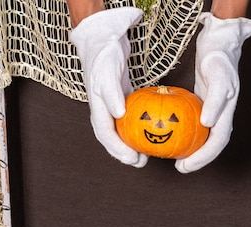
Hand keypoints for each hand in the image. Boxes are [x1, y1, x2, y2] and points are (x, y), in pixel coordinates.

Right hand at [70, 8, 147, 167]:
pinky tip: (153, 132)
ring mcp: (111, 107)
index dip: (119, 151)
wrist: (103, 40)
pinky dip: (138, 129)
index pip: (106, 135)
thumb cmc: (105, 56)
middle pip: (112, 139)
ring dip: (131, 145)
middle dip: (124, 154)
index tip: (134, 159)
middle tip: (142, 162)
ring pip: (120, 132)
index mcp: (97, 108)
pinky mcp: (121, 101)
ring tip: (146, 155)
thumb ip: (112, 94)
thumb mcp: (108, 72)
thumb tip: (119, 115)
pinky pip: (129, 120)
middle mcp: (104, 111)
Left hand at [175, 12, 250, 173]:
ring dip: (192, 150)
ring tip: (174, 157)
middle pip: (211, 145)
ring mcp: (214, 111)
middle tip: (179, 168)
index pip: (217, 143)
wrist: (221, 43)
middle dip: (198, 160)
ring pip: (204, 137)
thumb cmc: (220, 59)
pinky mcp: (204, 104)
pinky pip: (194, 123)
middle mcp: (221, 116)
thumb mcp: (218, 77)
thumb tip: (207, 123)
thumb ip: (215, 101)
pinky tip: (168, 132)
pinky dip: (184, 132)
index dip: (203, 158)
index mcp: (227, 114)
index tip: (186, 166)